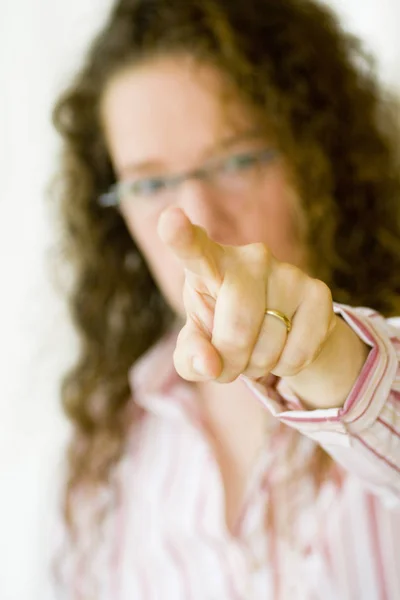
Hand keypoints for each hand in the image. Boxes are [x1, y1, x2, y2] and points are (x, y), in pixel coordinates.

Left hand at [157, 207, 336, 384]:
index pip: (194, 249)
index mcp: (210, 264)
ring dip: (259, 367)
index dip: (180, 236)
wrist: (280, 325)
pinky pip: (298, 354)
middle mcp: (251, 259)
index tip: (170, 219)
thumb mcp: (198, 342)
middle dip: (231, 363)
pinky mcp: (318, 293)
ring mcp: (288, 273)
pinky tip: (285, 346)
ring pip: (268, 349)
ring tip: (258, 347)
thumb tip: (209, 365)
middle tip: (228, 364)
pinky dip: (287, 367)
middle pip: (237, 329)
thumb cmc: (224, 325)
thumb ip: (189, 357)